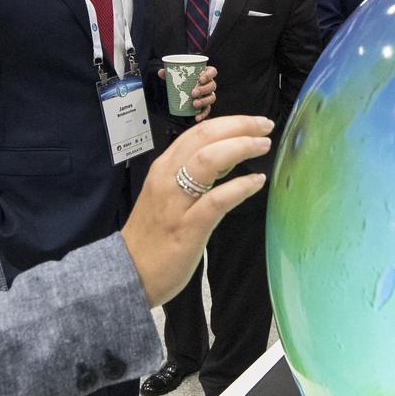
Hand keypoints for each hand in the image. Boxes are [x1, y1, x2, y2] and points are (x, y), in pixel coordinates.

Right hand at [120, 115, 272, 306]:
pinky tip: (256, 181)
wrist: (128, 272)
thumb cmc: (152, 235)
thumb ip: (192, 175)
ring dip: (240, 147)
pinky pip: (216, 201)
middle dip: (239, 126)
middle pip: (204, 138)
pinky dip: (239, 187)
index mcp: (163, 168)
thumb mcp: (168, 195)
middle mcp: (167, 178)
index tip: (254, 122)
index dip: (229, 122)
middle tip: (265, 126)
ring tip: (263, 146)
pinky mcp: (187, 228)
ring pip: (208, 160)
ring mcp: (176, 203)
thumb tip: (227, 157)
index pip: (197, 132)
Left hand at [157, 65, 217, 122]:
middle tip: (193, 93)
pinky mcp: (206, 105)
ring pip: (211, 98)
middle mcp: (209, 84)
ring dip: (204, 101)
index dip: (209, 75)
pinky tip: (196, 117)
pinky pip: (207, 110)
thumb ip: (170, 73)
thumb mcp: (176, 76)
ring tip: (194, 104)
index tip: (200, 79)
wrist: (183, 91)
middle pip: (212, 85)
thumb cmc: (183, 81)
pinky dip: (203, 114)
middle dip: (204, 89)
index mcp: (205, 74)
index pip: (212, 72)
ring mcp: (209, 95)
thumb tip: (161, 72)